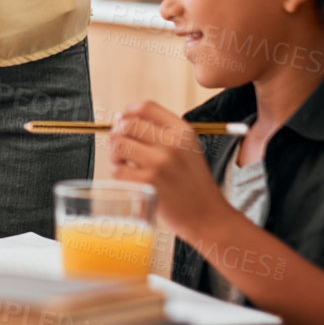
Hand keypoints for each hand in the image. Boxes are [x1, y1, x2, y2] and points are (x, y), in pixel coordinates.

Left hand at [109, 101, 225, 235]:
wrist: (208, 217)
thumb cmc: (193, 184)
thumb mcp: (188, 149)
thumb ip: (162, 133)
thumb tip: (122, 120)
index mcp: (183, 131)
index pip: (145, 107)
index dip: (127, 113)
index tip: (120, 122)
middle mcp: (172, 143)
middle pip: (127, 124)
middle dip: (117, 135)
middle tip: (120, 149)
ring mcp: (160, 163)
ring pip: (118, 145)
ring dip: (115, 155)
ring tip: (125, 165)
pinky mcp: (148, 183)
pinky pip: (117, 170)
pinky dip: (118, 175)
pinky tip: (130, 180)